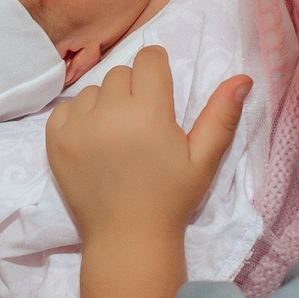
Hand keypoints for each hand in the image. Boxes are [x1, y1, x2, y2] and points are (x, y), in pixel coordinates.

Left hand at [45, 46, 249, 244]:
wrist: (128, 238)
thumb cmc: (171, 198)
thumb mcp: (204, 159)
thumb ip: (222, 115)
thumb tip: (243, 78)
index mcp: (149, 112)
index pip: (148, 59)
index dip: (157, 70)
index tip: (160, 90)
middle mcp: (109, 113)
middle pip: (120, 74)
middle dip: (133, 90)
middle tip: (142, 123)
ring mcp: (77, 127)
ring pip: (93, 90)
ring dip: (105, 104)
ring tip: (117, 135)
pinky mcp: (54, 141)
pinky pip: (65, 108)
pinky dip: (78, 118)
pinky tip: (93, 141)